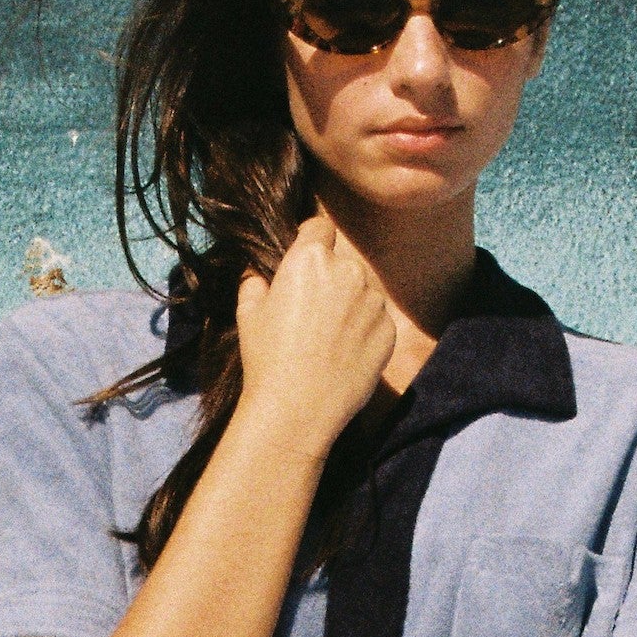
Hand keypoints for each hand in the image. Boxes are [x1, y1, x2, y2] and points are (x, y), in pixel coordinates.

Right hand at [234, 216, 394, 453]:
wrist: (297, 409)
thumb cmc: (267, 358)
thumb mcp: (247, 313)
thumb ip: (255, 281)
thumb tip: (259, 273)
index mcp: (311, 257)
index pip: (319, 226)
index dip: (311, 241)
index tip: (305, 262)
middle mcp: (349, 271)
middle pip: (343, 261)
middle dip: (331, 278)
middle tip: (313, 312)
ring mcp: (373, 301)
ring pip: (363, 290)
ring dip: (351, 304)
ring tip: (329, 338)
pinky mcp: (389, 331)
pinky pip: (377, 320)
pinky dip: (365, 331)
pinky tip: (344, 354)